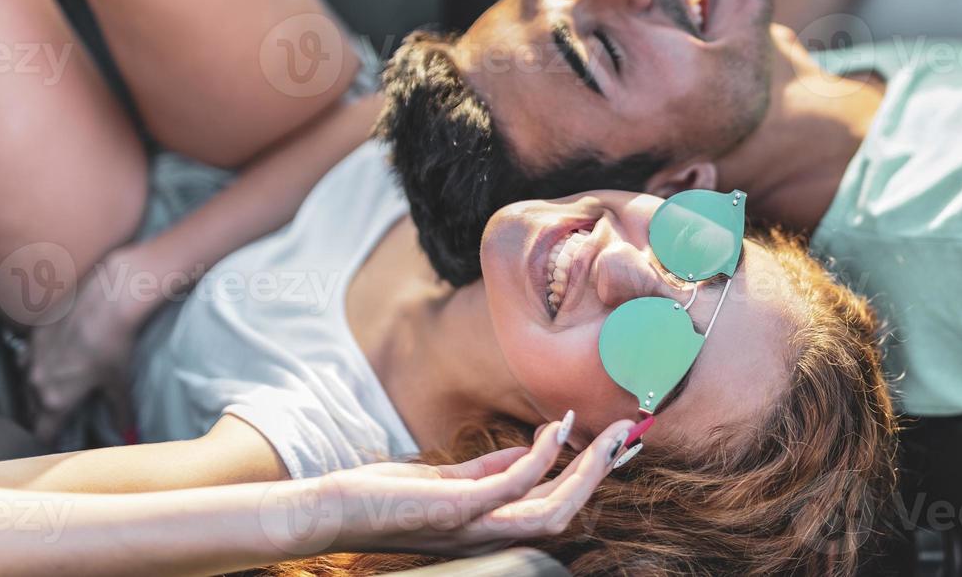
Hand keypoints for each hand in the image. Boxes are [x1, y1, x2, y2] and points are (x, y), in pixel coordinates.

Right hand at [27, 245, 156, 441]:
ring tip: (55, 391)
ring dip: (37, 392)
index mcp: (54, 401)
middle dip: (44, 418)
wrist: (106, 301)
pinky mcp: (32, 335)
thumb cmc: (114, 345)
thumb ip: (120, 412)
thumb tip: (127, 432)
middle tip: (60, 418)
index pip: (42, 433)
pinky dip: (36, 365)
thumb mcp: (120, 383)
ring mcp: (30, 358)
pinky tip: (51, 361)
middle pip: (32, 411)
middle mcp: (35, 383)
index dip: (50, 441)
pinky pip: (27, 359)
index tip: (58, 443)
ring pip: (26, 385)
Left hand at [312, 415, 637, 556]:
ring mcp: (474, 525)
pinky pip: (513, 486)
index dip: (589, 476)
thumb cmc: (385, 496)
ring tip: (606, 435)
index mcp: (490, 526)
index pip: (553, 506)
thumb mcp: (447, 481)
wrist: (334, 510)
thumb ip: (489, 470)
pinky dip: (541, 458)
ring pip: (551, 511)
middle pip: (565, 511)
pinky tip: (554, 427)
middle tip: (628, 432)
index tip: (612, 440)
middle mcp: (489, 534)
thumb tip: (531, 450)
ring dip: (584, 472)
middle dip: (601, 471)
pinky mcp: (456, 509)